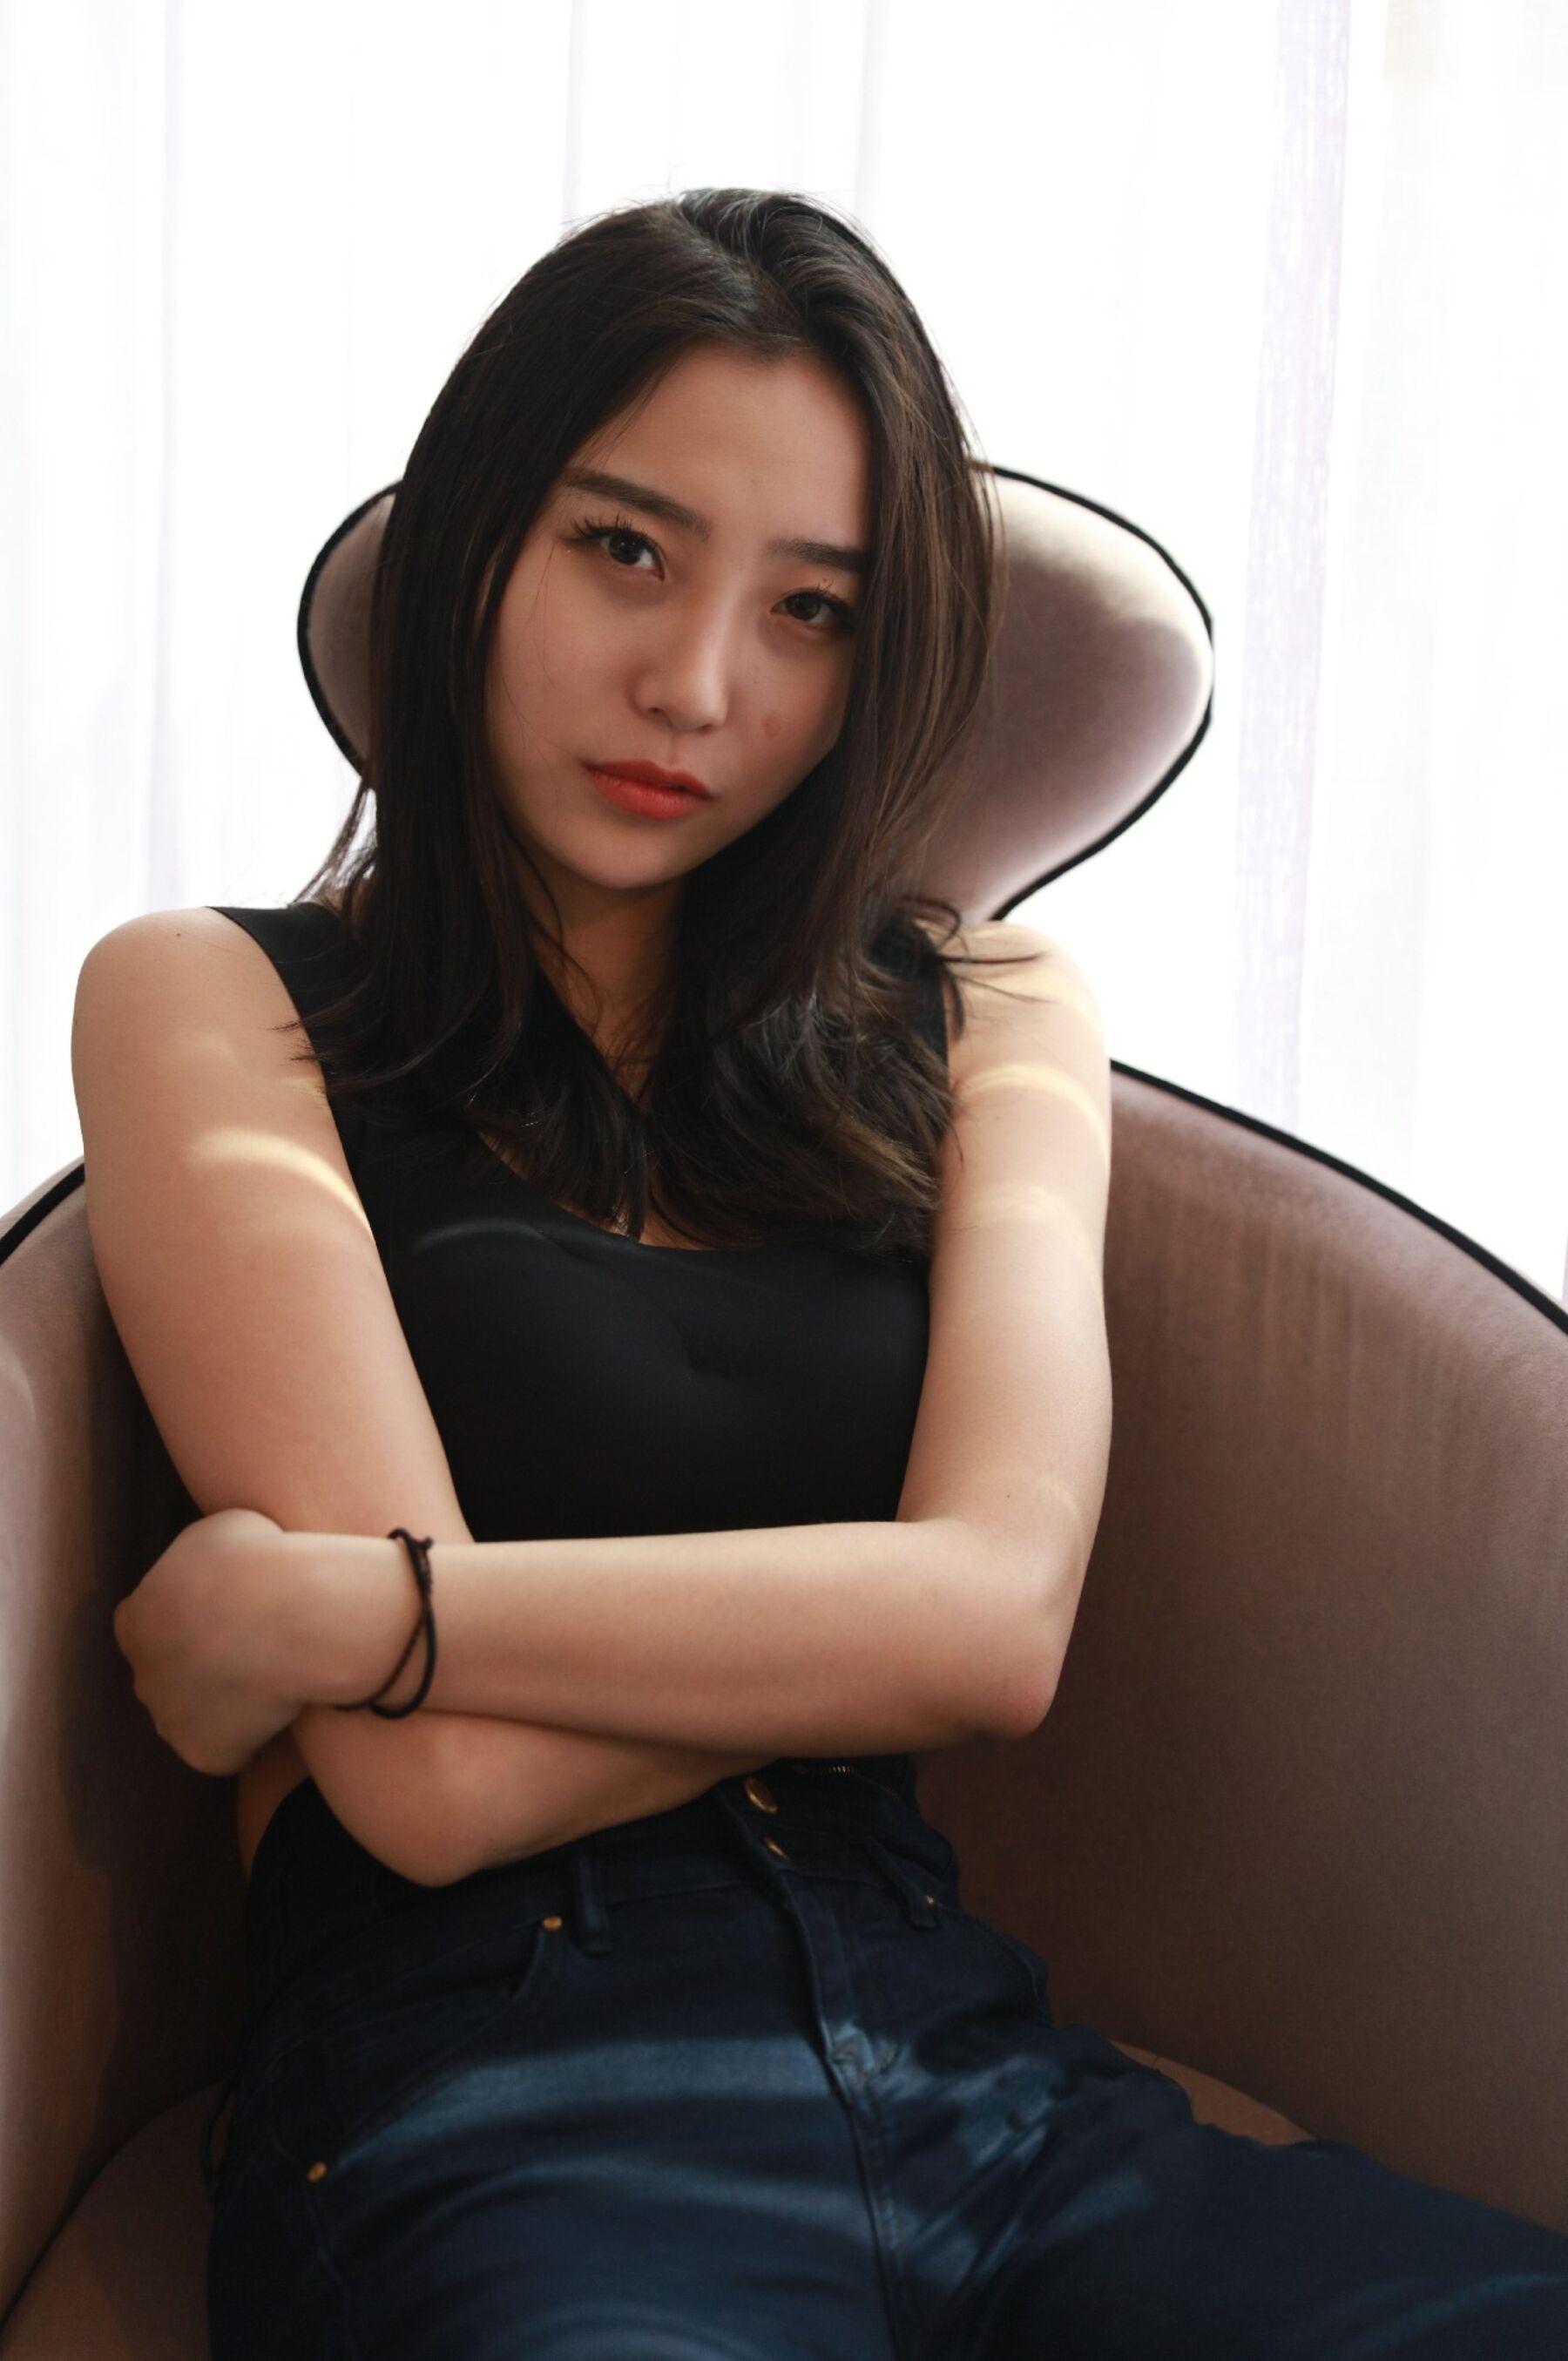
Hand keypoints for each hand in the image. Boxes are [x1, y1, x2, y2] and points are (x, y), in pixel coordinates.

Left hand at [111, 1506, 307, 1776]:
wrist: (297, 1617)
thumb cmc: (264, 1562)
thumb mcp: (219, 1533)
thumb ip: (199, 1563)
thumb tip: (213, 1573)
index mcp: (135, 1618)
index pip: (149, 1627)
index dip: (193, 1621)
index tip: (231, 1614)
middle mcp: (142, 1673)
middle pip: (170, 1675)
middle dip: (206, 1666)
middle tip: (259, 1647)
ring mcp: (168, 1719)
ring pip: (196, 1716)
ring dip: (228, 1704)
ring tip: (278, 1678)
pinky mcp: (202, 1753)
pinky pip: (230, 1749)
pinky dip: (255, 1736)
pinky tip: (286, 1707)